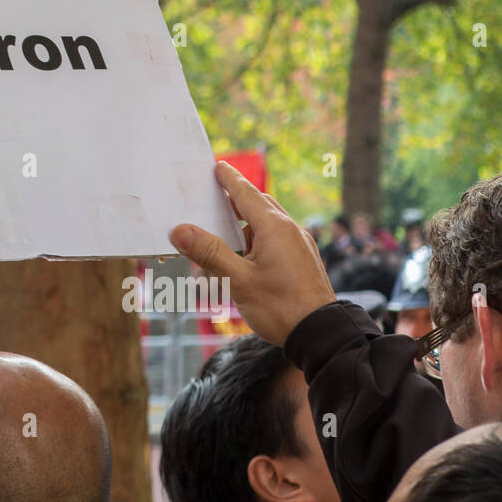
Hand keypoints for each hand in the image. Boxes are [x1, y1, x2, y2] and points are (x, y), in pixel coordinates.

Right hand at [170, 162, 335, 345]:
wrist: (321, 335)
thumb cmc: (280, 308)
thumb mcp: (238, 280)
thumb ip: (209, 252)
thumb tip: (180, 230)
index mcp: (275, 228)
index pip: (247, 194)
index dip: (230, 179)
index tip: (218, 166)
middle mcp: (291, 231)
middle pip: (260, 204)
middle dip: (238, 197)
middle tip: (217, 190)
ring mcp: (300, 245)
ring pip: (269, 223)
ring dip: (246, 221)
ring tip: (225, 227)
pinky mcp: (304, 261)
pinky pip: (278, 238)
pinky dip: (258, 236)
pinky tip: (247, 253)